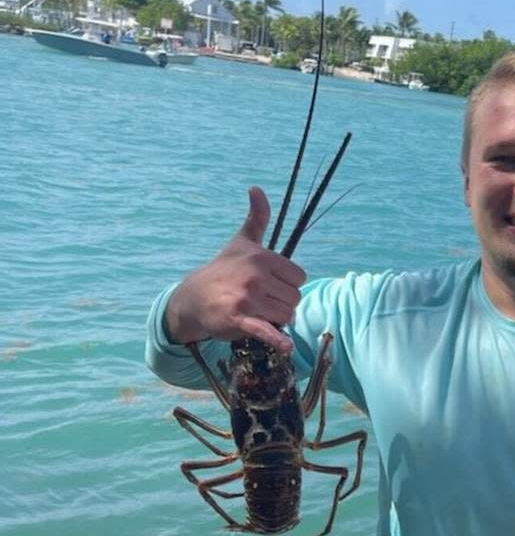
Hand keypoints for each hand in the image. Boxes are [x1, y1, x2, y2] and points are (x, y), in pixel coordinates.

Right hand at [163, 187, 304, 355]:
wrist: (195, 298)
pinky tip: (285, 347)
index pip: (299, 277)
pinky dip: (277, 340)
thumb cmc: (224, 270)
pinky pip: (266, 331)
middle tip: (263, 301)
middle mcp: (255, 275)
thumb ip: (256, 219)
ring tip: (258, 312)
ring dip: (277, 319)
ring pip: (285, 316)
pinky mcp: (240, 319)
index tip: (272, 285)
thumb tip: (256, 189)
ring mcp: (247, 298)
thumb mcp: (241, 243)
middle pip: (295, 298)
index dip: (288, 285)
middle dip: (283, 304)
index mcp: (261, 257)